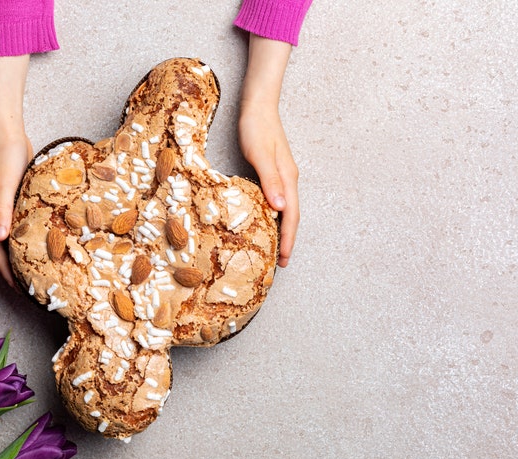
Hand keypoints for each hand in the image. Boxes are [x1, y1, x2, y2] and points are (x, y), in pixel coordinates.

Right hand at [0, 134, 31, 284]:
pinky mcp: (16, 204)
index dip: (7, 274)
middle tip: (35, 288)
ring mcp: (5, 211)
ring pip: (12, 242)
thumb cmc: (6, 157)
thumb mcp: (5, 183)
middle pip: (3, 252)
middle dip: (15, 272)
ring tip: (40, 273)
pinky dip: (30, 240)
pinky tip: (46, 245)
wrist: (8, 135)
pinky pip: (22, 229)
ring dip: (23, 258)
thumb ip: (1, 210)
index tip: (22, 291)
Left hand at [239, 34, 299, 266]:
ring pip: (286, 209)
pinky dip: (275, 215)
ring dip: (282, 229)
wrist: (258, 105)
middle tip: (281, 262)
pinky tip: (266, 220)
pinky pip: (278, 200)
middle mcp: (288, 180)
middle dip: (288, 239)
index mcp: (288, 179)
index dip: (288, 239)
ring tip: (275, 247)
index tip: (284, 259)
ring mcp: (283, 175)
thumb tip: (280, 209)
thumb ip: (270, 181)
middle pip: (291, 216)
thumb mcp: (260, 154)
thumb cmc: (256, 127)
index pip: (291, 216)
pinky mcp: (274, 171)